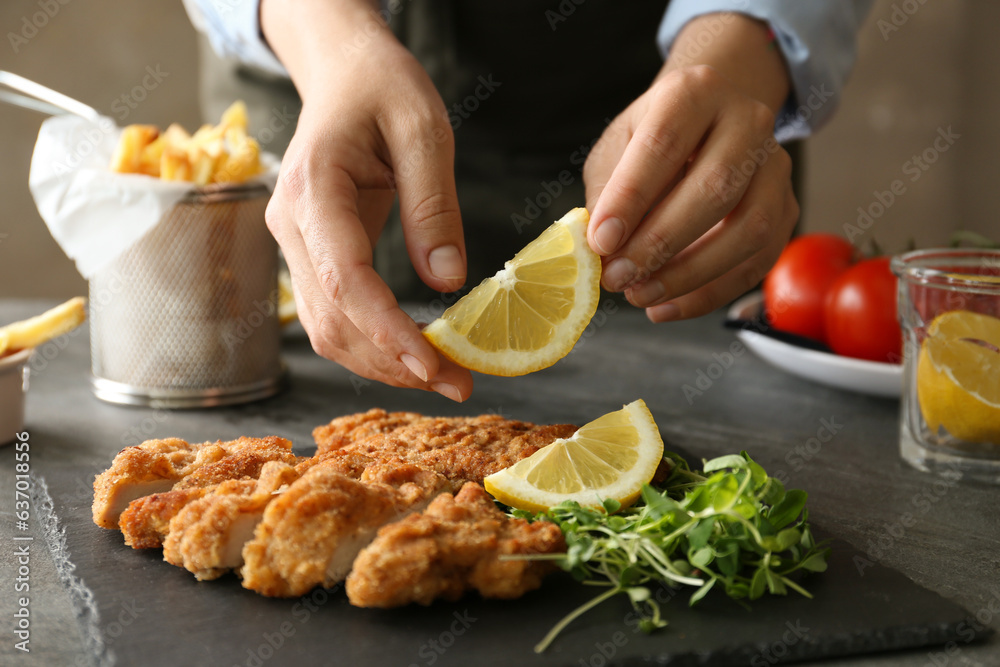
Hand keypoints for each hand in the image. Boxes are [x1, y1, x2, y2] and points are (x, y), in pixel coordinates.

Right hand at [262, 0, 472, 399]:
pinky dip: (371, 343)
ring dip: (382, 363)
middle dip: (393, 362)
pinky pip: (333, 314)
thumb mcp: (424, 129)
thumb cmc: (383, 89)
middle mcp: (290, 224)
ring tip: (445, 377)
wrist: (343, 75)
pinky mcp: (309, 255)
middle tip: (460, 384)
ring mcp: (294, 243)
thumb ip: (434, 205)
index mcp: (314, 188)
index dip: (386, 332)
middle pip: (332, 319)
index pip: (345, 279)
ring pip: (326, 328)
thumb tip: (447, 281)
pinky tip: (414, 354)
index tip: (431, 367)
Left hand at [583, 16, 798, 322]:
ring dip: (689, 274)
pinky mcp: (787, 208)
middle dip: (660, 243)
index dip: (631, 198)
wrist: (705, 127)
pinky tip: (667, 307)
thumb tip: (601, 251)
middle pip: (715, 188)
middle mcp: (747, 121)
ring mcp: (775, 166)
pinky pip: (757, 261)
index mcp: (696, 92)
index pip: (664, 144)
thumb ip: (608, 194)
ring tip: (640, 295)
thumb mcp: (617, 150)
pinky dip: (709, 293)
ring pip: (748, 229)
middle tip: (617, 277)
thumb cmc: (651, 144)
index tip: (600, 241)